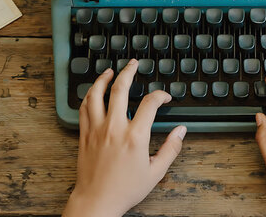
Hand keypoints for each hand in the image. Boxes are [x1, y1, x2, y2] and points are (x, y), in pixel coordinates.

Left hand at [63, 59, 186, 216]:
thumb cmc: (125, 189)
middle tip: (133, 64)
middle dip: (129, 72)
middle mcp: (114, 128)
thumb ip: (171, 149)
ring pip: (96, 94)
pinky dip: (89, 95)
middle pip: (120, 89)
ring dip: (103, 78)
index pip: (150, 103)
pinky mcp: (85, 134)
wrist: (97, 201)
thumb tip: (181, 131)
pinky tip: (94, 91)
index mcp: (135, 136)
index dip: (160, 95)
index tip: (164, 97)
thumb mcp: (156, 172)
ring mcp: (97, 129)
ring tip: (110, 71)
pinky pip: (84, 108)